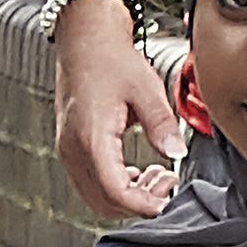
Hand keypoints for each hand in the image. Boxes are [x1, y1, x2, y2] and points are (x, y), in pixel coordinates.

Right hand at [51, 0, 185, 220]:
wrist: (84, 42)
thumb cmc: (111, 61)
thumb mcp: (146, 89)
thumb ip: (163, 124)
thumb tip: (177, 154)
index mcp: (92, 137)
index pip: (115, 192)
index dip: (144, 204)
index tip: (168, 198)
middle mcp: (73, 149)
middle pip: (104, 203)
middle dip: (139, 203)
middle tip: (167, 182)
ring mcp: (68, 150)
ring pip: (96, 197)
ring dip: (128, 196)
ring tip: (157, 175)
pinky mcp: (71, 148)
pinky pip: (91, 183)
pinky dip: (116, 186)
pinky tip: (138, 170)